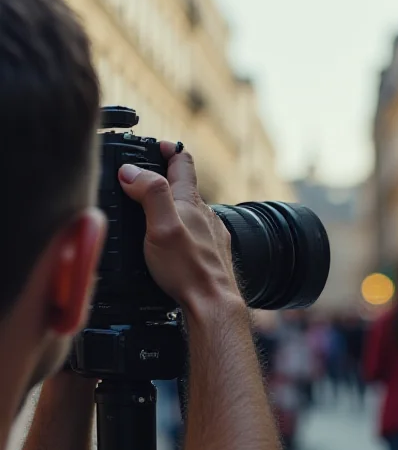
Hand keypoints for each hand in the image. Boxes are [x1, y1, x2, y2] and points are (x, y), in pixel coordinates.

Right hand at [118, 144, 242, 312]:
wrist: (212, 304)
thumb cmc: (188, 270)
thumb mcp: (162, 226)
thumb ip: (149, 194)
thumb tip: (132, 171)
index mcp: (191, 202)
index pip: (182, 162)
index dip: (168, 148)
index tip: (154, 145)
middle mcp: (206, 215)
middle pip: (185, 188)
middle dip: (164, 181)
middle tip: (141, 180)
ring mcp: (211, 235)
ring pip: (191, 213)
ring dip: (172, 208)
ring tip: (151, 213)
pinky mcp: (212, 255)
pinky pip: (195, 234)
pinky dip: (181, 232)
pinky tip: (172, 244)